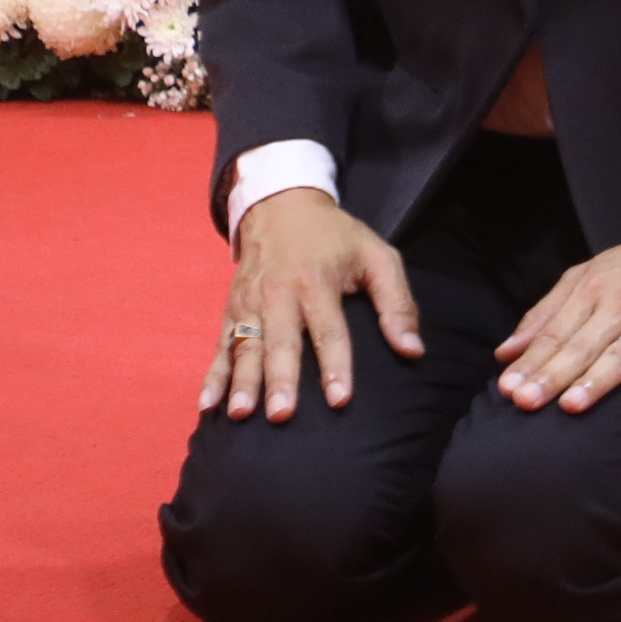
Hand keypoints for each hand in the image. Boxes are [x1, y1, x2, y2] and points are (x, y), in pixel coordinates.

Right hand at [203, 187, 421, 421]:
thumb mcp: (378, 256)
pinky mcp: (230, 310)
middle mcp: (278, 294)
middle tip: (282, 415)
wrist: (282, 206)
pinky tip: (208, 405)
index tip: (340, 400)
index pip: (329, 331)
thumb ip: (398, 303)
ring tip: (242, 415)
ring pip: (244, 347)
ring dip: (241, 383)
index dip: (335, 366)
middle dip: (280, 380)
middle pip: (280, 342)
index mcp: (317, 281)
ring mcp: (249, 303)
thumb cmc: (337, 237)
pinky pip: (220, 347)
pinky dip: (213, 376)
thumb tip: (413, 350)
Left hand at [495, 222, 620, 417]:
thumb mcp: (587, 275)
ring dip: (596, 381)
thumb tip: (506, 353)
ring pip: (620, 356)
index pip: (556, 332)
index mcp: (592, 291)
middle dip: (553, 375)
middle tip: (526, 402)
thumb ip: (545, 313)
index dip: (531, 361)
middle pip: (582, 346)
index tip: (507, 388)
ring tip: (571, 406)